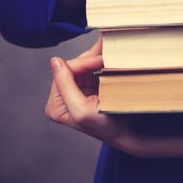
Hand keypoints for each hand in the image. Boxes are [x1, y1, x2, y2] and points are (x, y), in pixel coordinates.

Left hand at [45, 37, 182, 158]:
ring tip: (110, 51)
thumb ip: (65, 85)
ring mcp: (75, 92)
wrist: (127, 133)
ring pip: (84, 65)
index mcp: (55, 105)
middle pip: (74, 67)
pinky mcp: (87, 87)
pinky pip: (91, 68)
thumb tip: (54, 61)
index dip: (83, 63)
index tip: (102, 60)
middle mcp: (62, 98)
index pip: (64, 73)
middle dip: (92, 58)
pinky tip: (109, 57)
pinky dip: (101, 62)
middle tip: (108, 50)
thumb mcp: (82, 109)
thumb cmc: (106, 127)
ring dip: (97, 57)